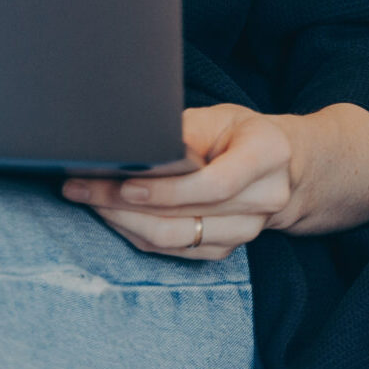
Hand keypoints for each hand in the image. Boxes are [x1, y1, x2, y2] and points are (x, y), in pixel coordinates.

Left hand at [60, 102, 368, 259]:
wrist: (289, 169)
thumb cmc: (245, 135)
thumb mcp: (221, 117)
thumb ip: (182, 132)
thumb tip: (128, 140)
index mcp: (266, 156)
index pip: (212, 183)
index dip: (164, 189)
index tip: (120, 181)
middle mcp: (263, 200)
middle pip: (186, 216)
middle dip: (124, 204)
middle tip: (79, 186)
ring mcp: (247, 232)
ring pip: (176, 240)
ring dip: (123, 223)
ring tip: (86, 199)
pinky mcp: (227, 250)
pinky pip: (175, 251)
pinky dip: (137, 235)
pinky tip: (109, 216)